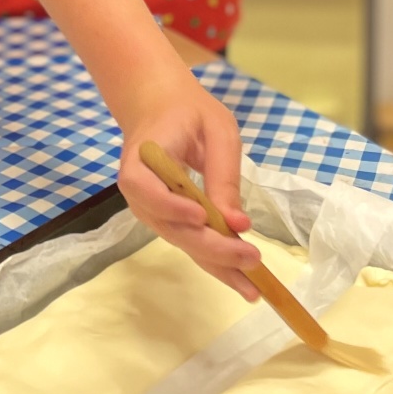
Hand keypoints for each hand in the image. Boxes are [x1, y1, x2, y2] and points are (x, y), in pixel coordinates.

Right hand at [114, 75, 259, 298]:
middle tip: (251, 257)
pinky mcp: (166, 219)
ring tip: (254, 285)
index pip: (145, 189)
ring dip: (217, 264)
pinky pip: (189, 242)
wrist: (159, 108)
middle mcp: (139, 190)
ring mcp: (150, 208)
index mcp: (142, 157)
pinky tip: (242, 280)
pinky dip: (215, 261)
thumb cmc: (189, 112)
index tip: (202, 216)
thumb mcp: (217, 130)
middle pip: (170, 227)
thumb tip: (237, 224)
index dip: (171, 207)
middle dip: (211, 248)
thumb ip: (223, 175)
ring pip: (181, 241)